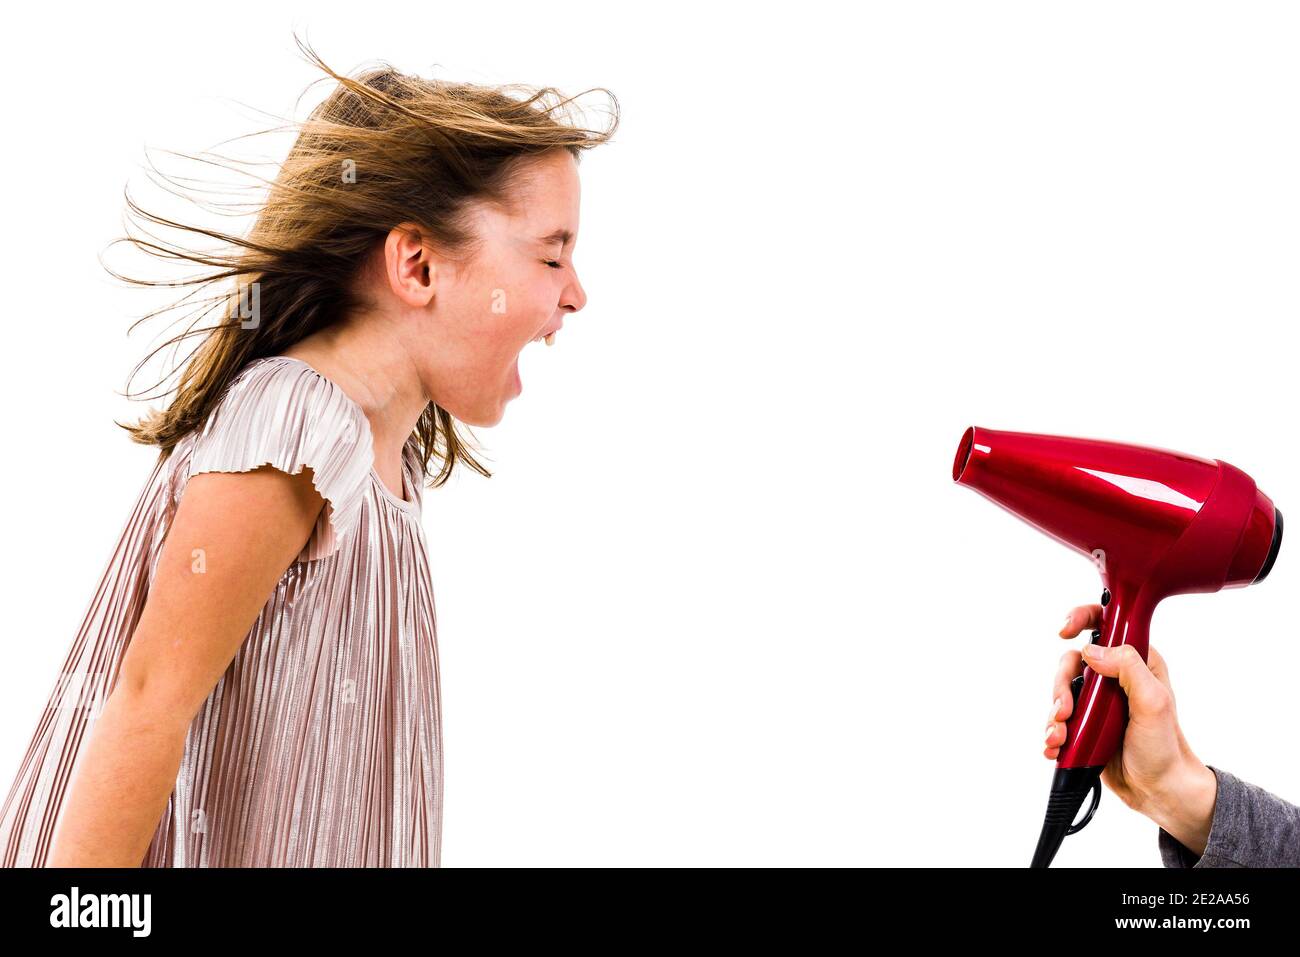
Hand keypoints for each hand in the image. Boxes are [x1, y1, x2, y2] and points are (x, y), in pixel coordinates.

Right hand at [1047, 604, 1217, 853]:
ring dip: (1054, 714)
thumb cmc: (1165, 748)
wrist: (1158, 790)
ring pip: (1060, 692)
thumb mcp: (1154, 703)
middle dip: (1061, 685)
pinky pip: (1057, 720)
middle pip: (1071, 662)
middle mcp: (1114, 678)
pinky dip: (1052, 733)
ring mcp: (1097, 702)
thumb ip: (1128, 668)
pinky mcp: (1084, 725)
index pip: (1106, 624)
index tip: (1064, 631)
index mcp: (1136, 663)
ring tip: (1060, 736)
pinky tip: (1057, 746)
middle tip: (1066, 710)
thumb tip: (1092, 651)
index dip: (1081, 619)